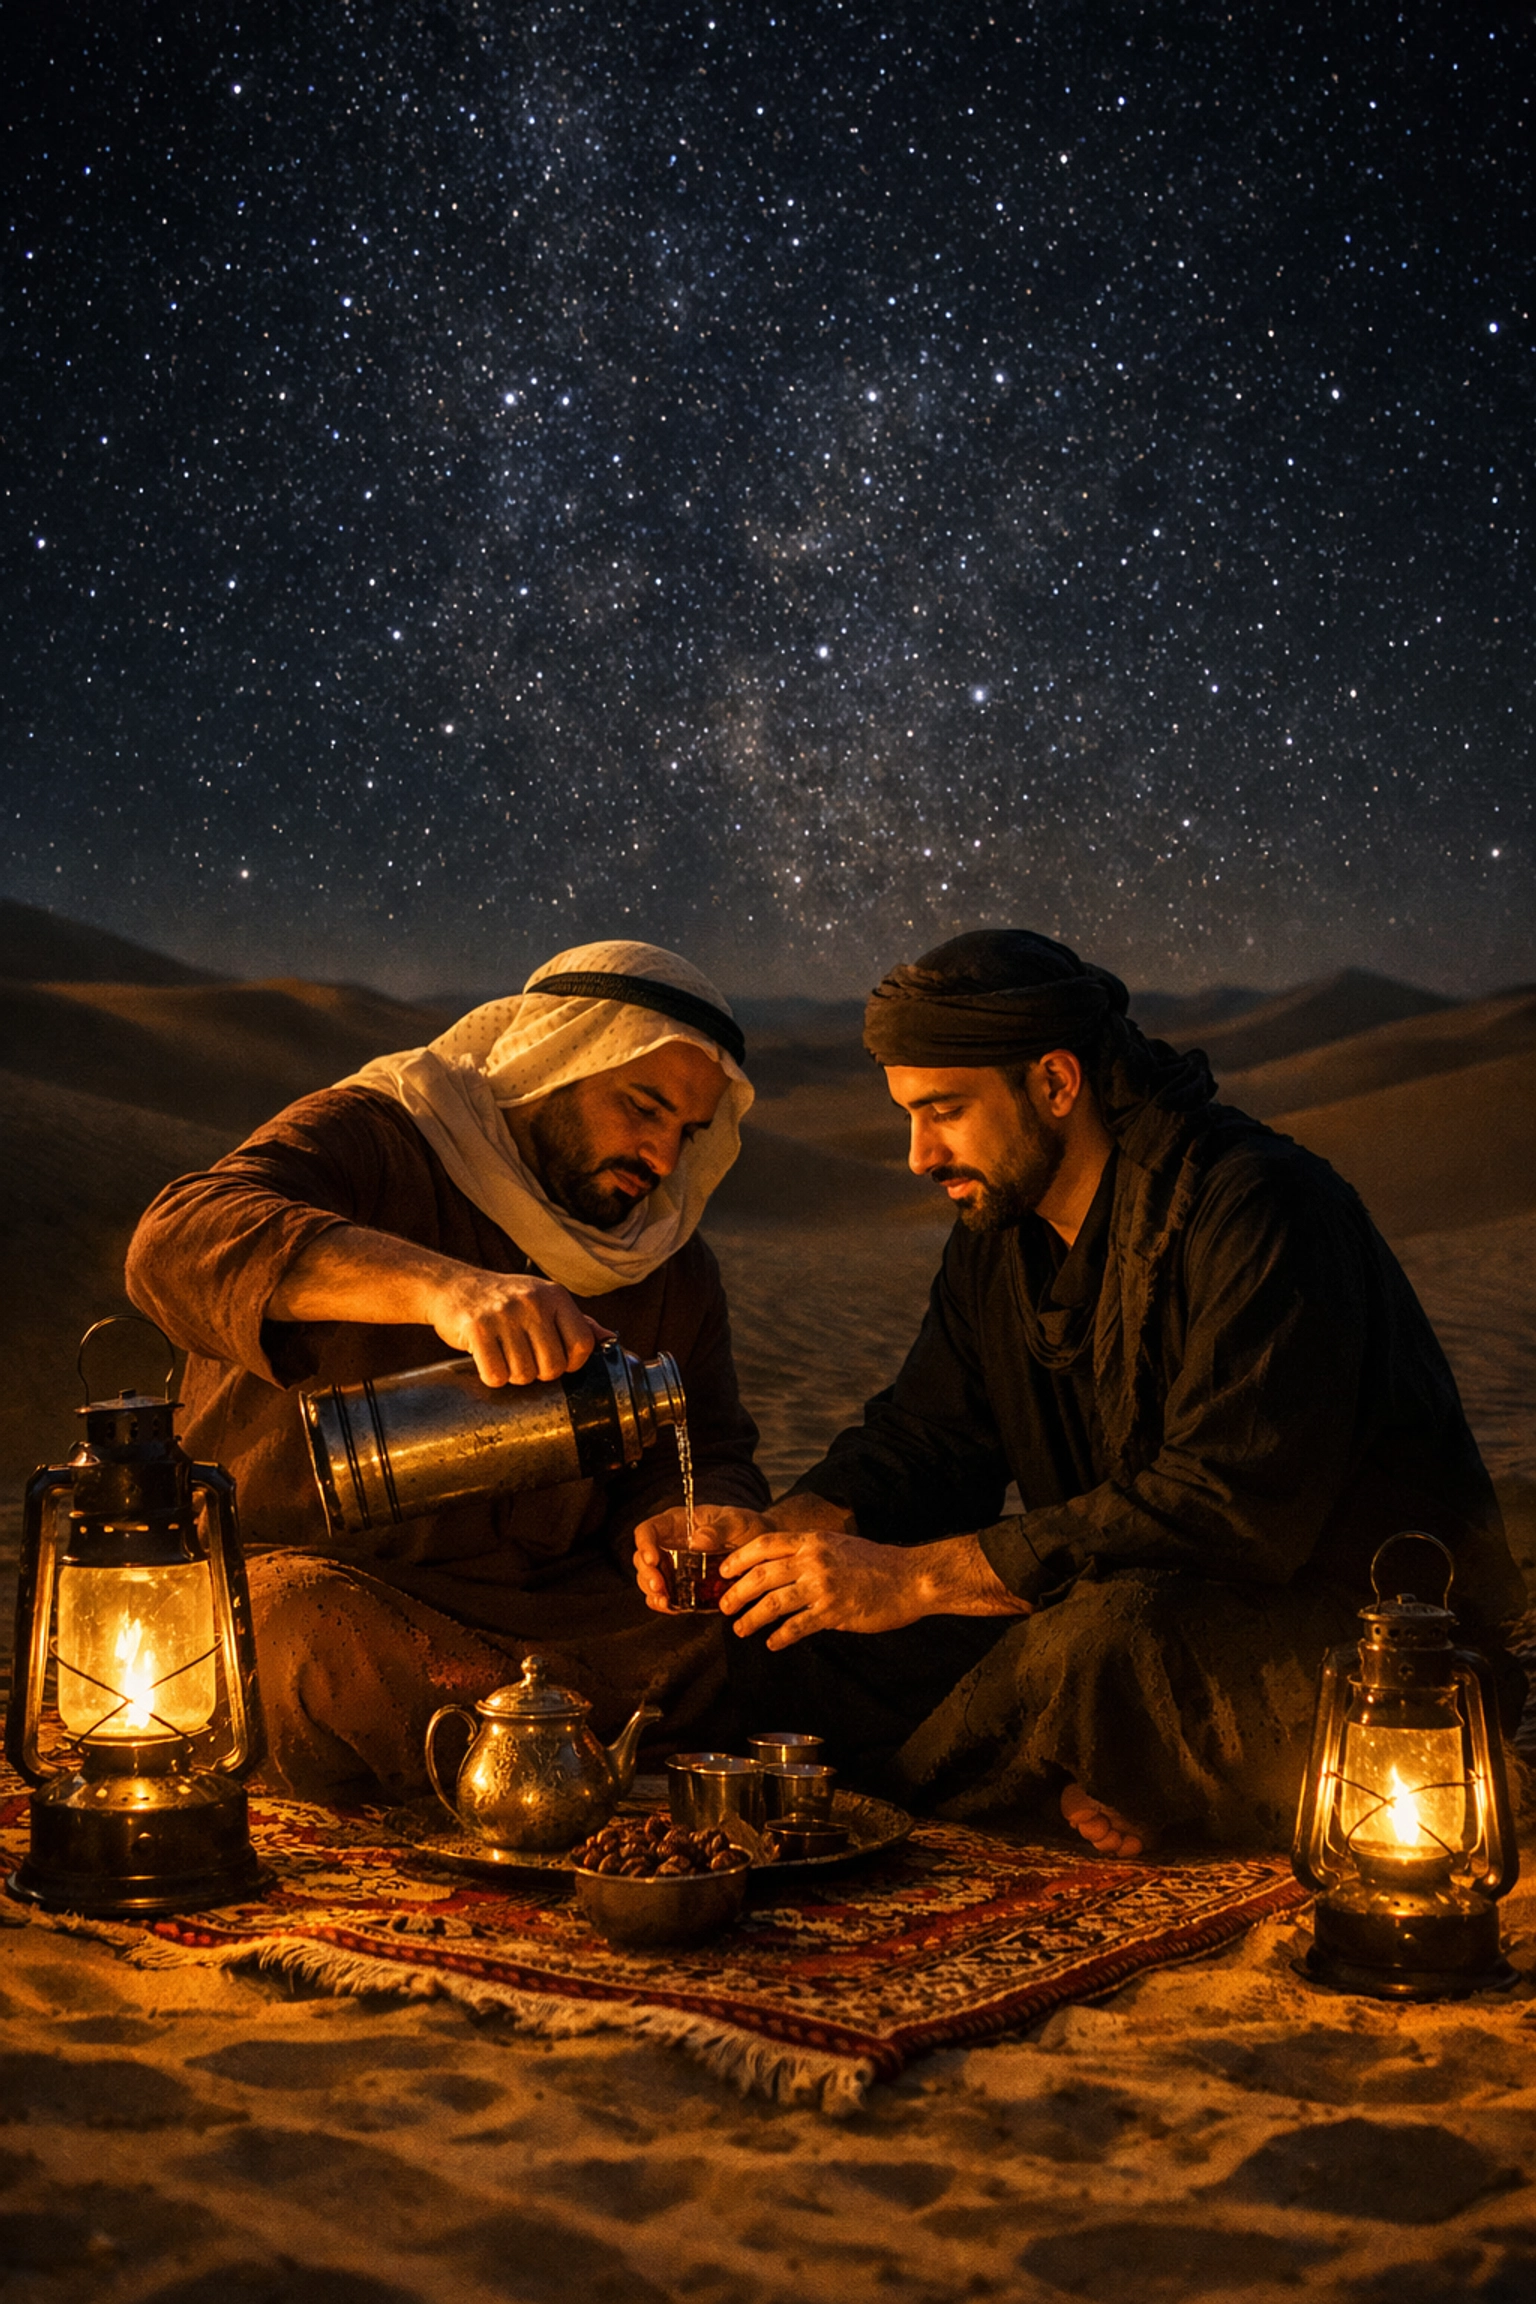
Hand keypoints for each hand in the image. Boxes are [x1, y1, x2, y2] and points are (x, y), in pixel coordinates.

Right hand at [428, 1268, 611, 1386]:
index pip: (583, 1345)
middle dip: (539, 1374)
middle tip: (525, 1361)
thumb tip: (611, 1342)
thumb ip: (578, 1323)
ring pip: (524, 1375)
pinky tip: (488, 1361)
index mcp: (556, 1296)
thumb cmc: (506, 1301)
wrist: (454, 1287)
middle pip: (553, 1366)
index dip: (571, 1364)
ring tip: (505, 1357)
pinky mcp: (477, 1328)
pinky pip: (495, 1374)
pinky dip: (492, 1377)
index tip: (556, 1362)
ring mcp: (504, 1314)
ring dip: (514, 1376)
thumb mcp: (544, 1302)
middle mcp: (533, 1302)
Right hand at [633, 1505, 777, 1612]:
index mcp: (678, 1523)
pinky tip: (669, 1607)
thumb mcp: (737, 1523)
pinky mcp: (683, 1585)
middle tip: (659, 1586)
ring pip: (649, 1578)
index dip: (645, 1543)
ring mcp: (675, 1566)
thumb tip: (697, 1540)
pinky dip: (663, 1603)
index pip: (649, 1529)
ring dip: (652, 1591)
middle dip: (647, 1573)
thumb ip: (719, 1529)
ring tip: (664, 1600)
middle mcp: (671, 1544)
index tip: (653, 1558)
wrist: (764, 1549)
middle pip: (643, 1558)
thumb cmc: (747, 1528)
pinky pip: (665, 1595)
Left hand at [717, 1527, 927, 1649]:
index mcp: (812, 1541)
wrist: (909, 1578)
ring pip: (773, 1603)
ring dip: (752, 1618)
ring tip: (741, 1629)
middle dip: (737, 1593)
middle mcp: (814, 1560)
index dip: (739, 1559)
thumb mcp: (837, 1545)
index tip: (724, 1572)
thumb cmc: (874, 1563)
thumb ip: (808, 1553)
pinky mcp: (834, 1611)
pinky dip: (780, 1636)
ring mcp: (823, 1586)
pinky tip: (772, 1643)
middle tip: (725, 1607)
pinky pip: (797, 1626)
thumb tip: (779, 1568)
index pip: (764, 1545)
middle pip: (762, 1575)